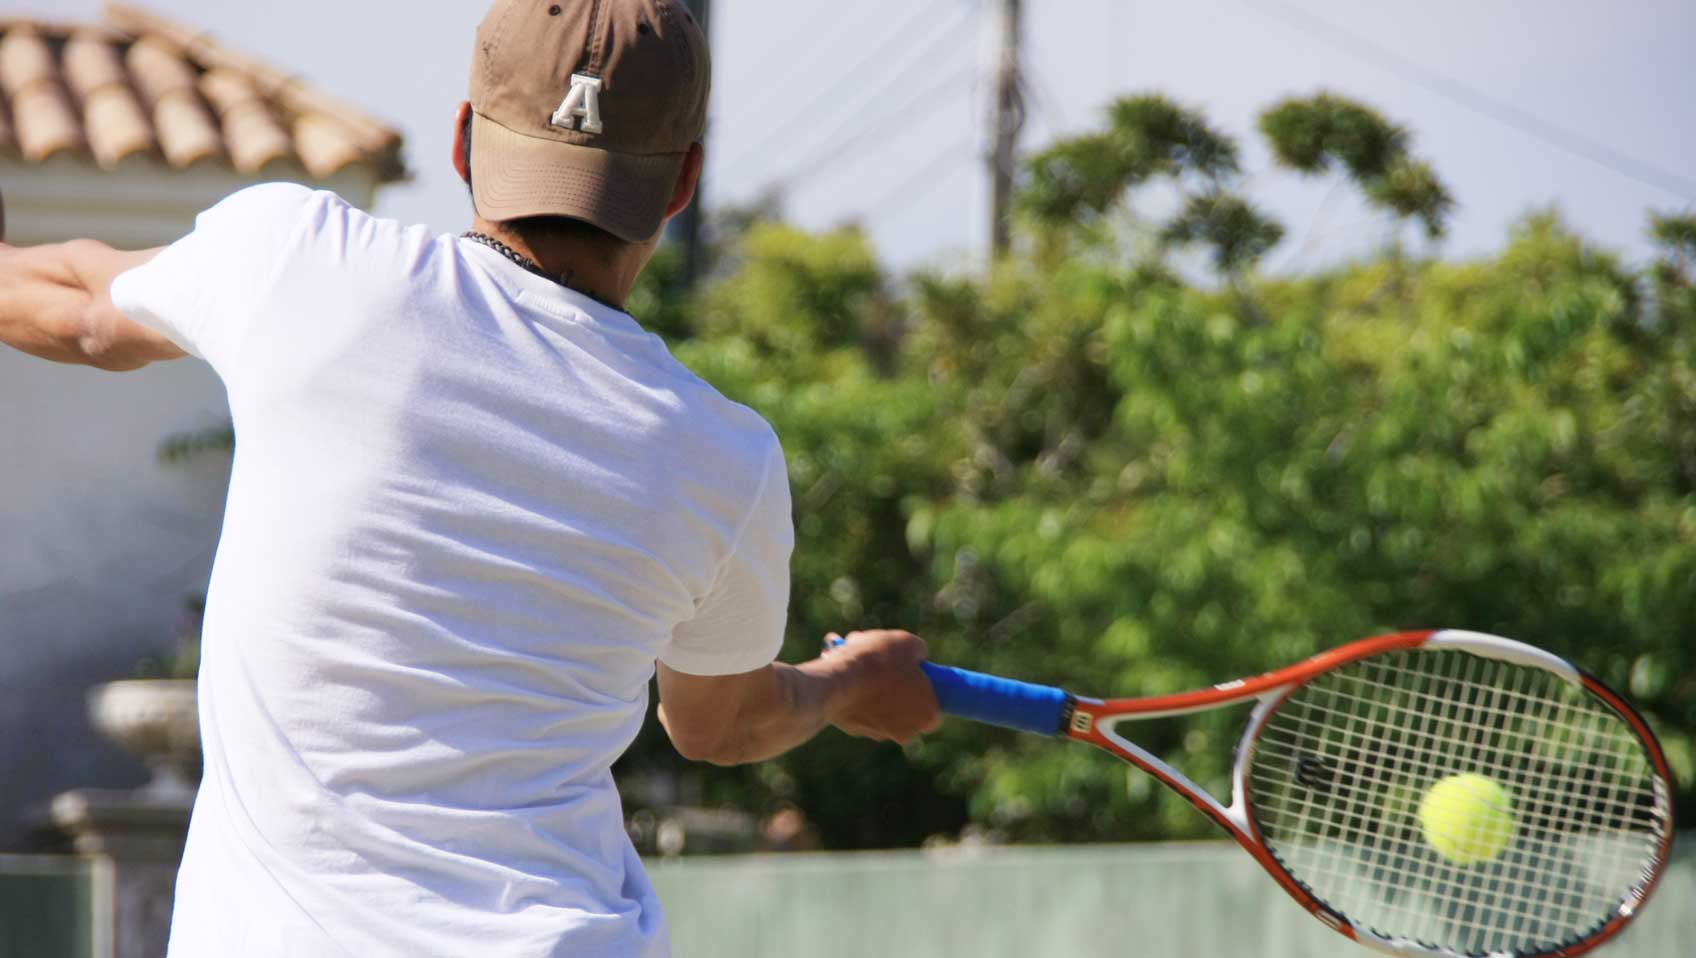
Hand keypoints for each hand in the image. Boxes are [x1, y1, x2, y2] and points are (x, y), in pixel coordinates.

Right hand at [820, 629, 940, 743]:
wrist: (838, 680)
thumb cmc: (879, 661)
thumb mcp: (908, 643)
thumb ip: (919, 651)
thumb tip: (917, 654)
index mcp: (928, 715)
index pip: (932, 705)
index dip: (923, 687)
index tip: (913, 673)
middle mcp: (906, 732)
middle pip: (907, 708)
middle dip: (897, 689)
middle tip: (887, 667)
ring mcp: (879, 734)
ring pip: (882, 710)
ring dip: (875, 690)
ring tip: (860, 664)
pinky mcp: (855, 731)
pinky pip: (861, 711)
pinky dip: (857, 697)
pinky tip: (848, 677)